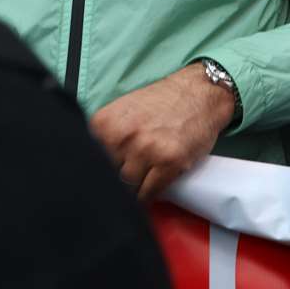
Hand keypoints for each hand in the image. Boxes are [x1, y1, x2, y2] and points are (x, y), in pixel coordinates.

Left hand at [88, 63, 234, 199]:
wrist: (202, 92)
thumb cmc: (164, 102)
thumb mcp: (123, 112)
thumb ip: (104, 137)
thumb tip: (91, 168)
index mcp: (104, 123)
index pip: (87, 164)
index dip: (94, 174)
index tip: (100, 180)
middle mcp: (122, 136)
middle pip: (106, 177)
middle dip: (113, 181)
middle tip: (121, 181)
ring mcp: (147, 150)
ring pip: (126, 189)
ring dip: (131, 191)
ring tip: (138, 185)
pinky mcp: (170, 162)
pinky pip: (148, 194)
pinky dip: (147, 197)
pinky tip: (149, 191)